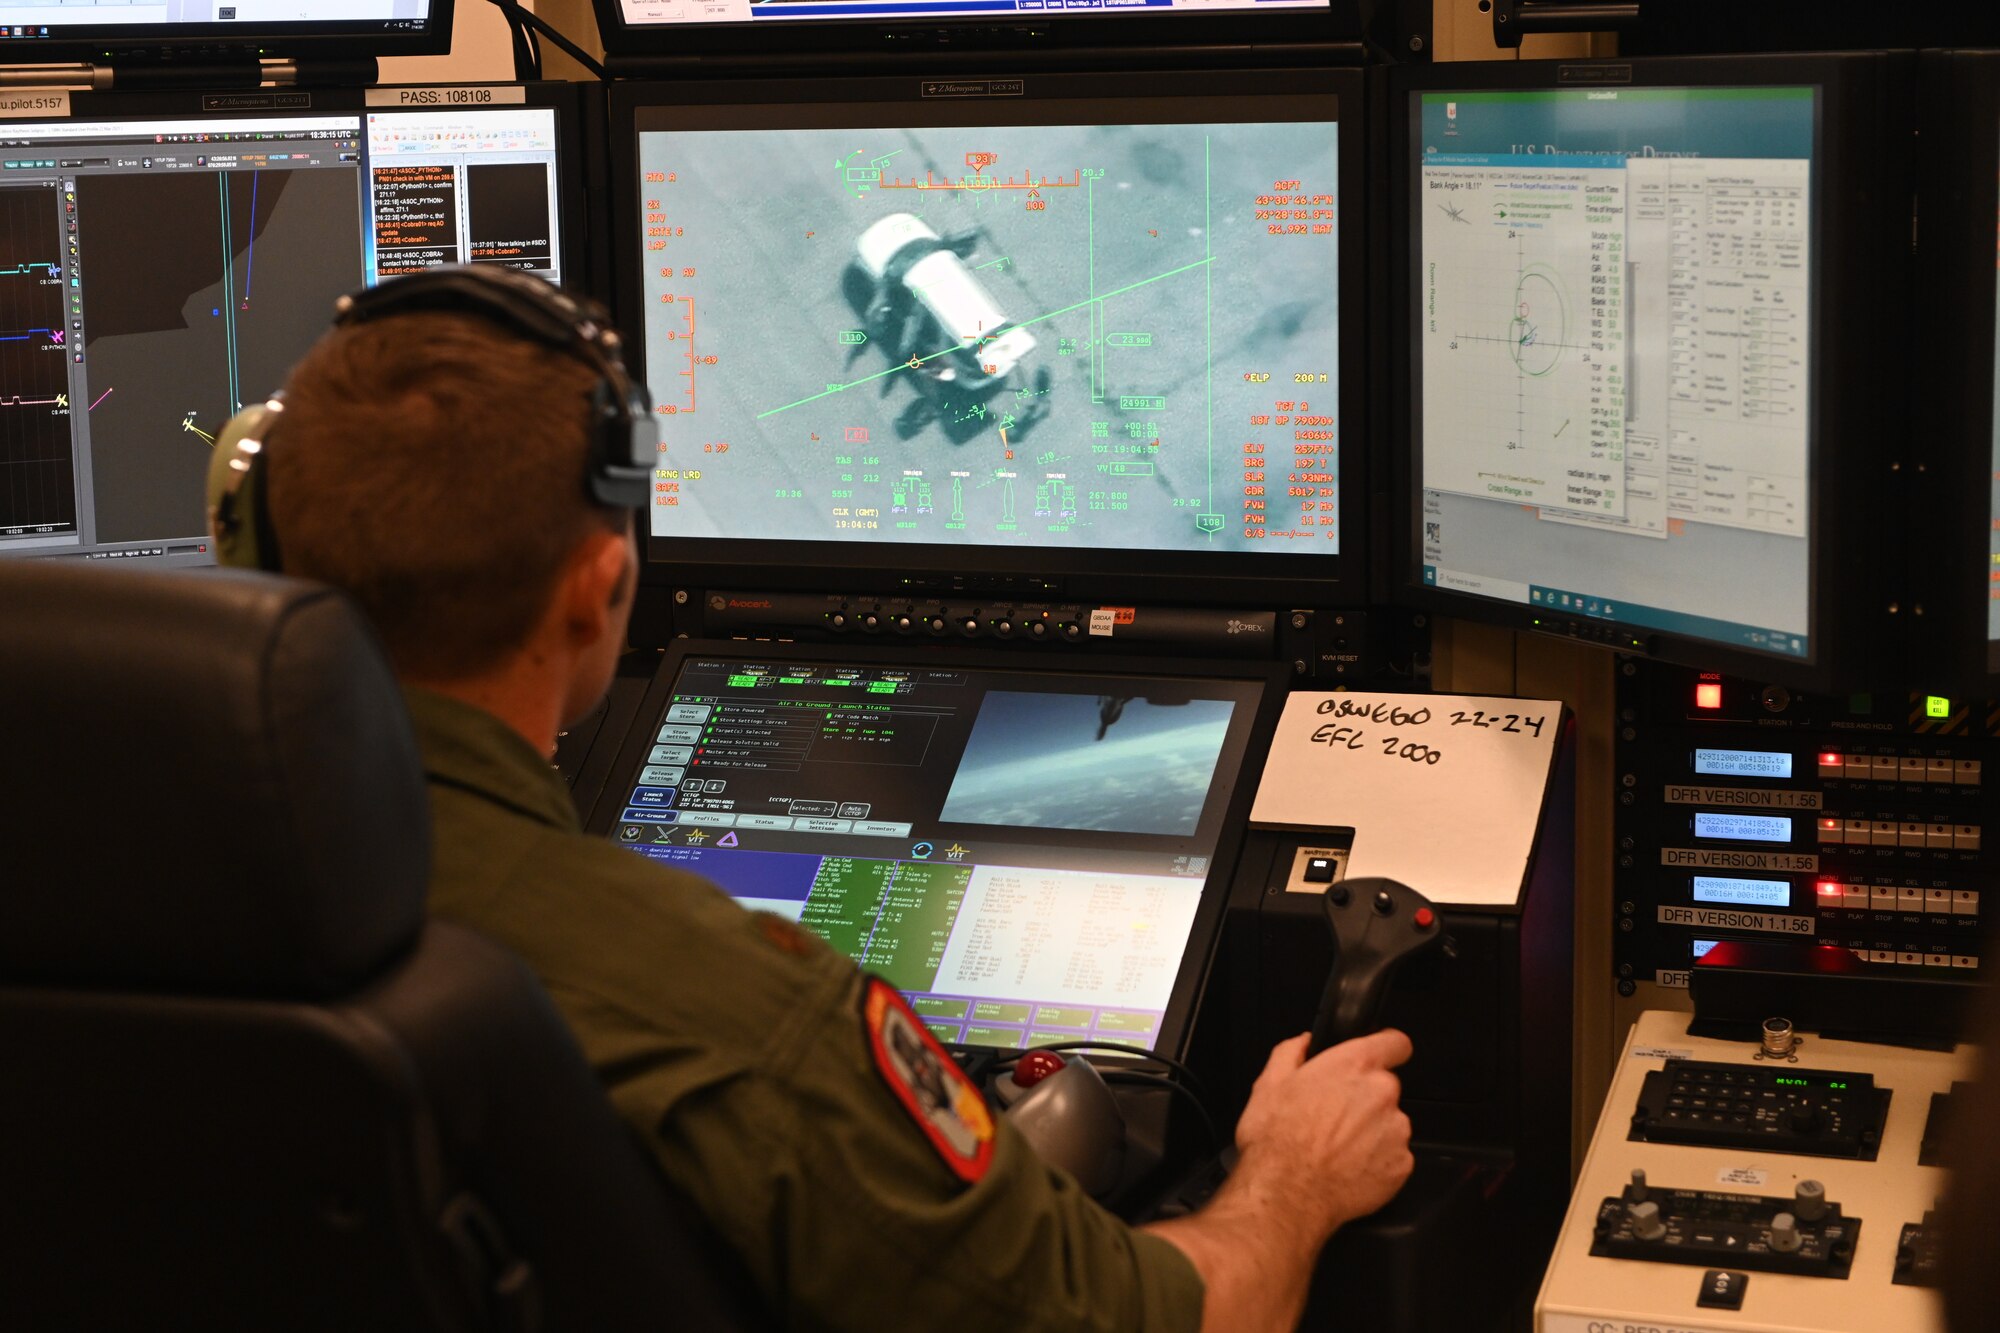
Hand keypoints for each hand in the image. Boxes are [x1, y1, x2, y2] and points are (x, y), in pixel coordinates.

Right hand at [1232, 1029, 1414, 1240]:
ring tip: (1337, 1148)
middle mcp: (1382, 1094)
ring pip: (1389, 1124)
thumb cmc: (1278, 1141)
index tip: (1379, 1057)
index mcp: (1354, 1066)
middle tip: (1334, 1117)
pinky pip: (1393, 1157)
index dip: (1387, 1048)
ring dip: (1371, 1131)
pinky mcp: (1401, 1165)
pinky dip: (1376, 1161)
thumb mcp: (1268, 1084)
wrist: (1288, 1194)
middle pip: (1386, 1088)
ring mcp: (1396, 1131)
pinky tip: (1348, 1168)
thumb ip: (1291, 1052)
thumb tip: (1304, 1044)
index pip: (1396, 1043)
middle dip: (1365, 1099)